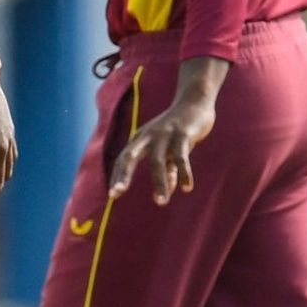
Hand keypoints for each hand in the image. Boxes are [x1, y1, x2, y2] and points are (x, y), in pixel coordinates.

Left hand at [109, 90, 217, 204]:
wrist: (194, 104)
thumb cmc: (178, 130)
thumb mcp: (170, 150)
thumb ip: (169, 169)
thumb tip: (168, 190)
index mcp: (140, 139)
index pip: (122, 159)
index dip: (117, 176)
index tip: (112, 195)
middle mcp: (147, 136)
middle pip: (129, 156)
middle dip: (122, 175)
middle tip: (116, 194)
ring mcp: (163, 134)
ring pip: (156, 161)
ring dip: (158, 183)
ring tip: (161, 202)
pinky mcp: (182, 134)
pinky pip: (181, 156)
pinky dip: (183, 172)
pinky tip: (187, 188)